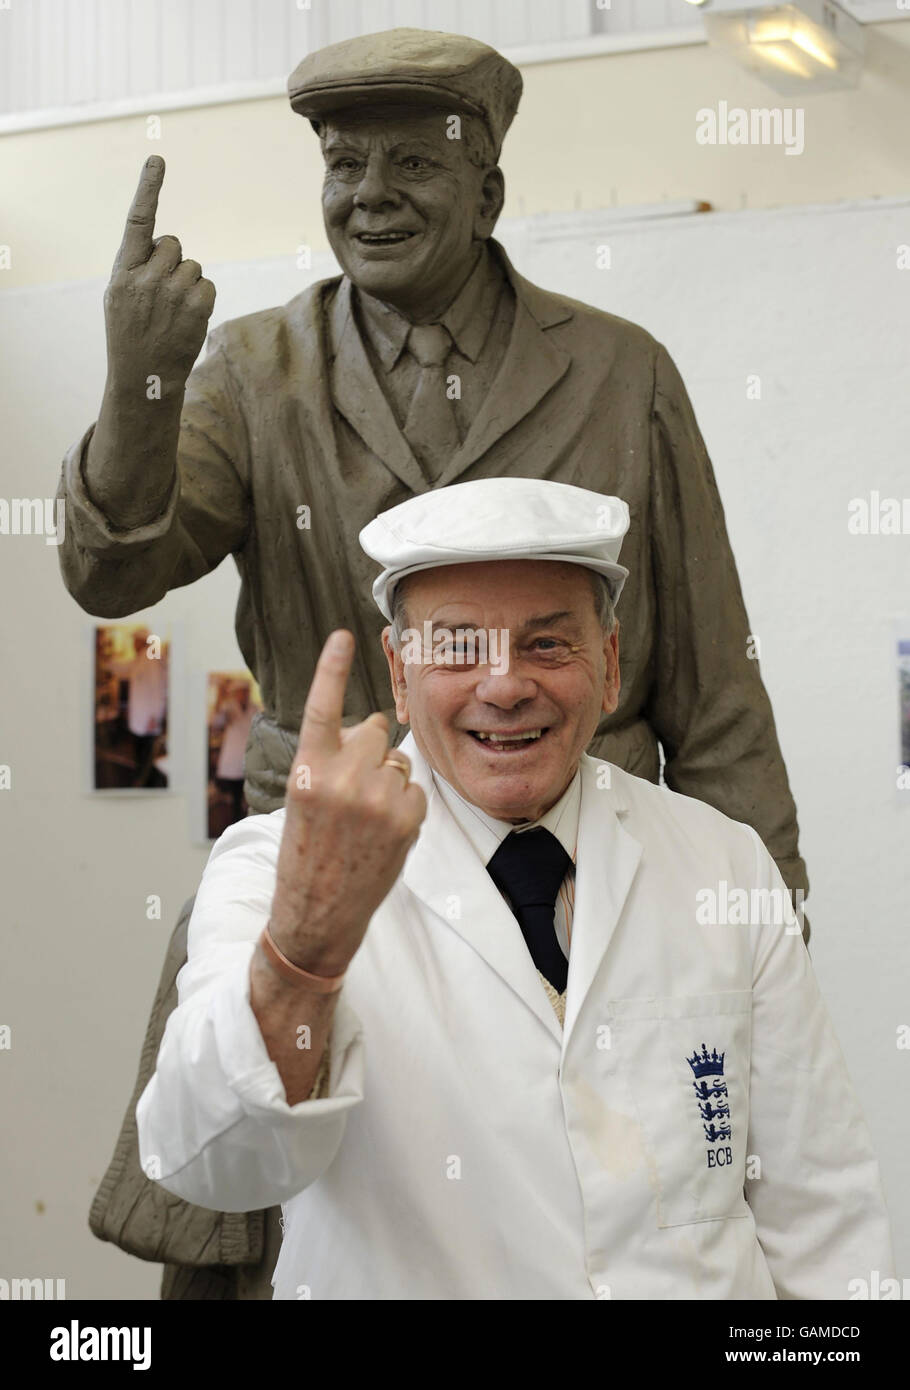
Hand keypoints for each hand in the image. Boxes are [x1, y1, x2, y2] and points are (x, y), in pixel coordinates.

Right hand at [103, 156, 215, 389]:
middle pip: (173, 244)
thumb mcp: (120, 296)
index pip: (138, 222)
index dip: (148, 189)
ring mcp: (172, 292)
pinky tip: (187, 318)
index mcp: (122, 270)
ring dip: (187, 284)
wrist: (143, 377)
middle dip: (171, 262)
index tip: (157, 160)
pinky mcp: (197, 306)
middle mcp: (146, 277)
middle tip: (161, 294)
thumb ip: (138, 265)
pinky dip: (201, 298)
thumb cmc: (131, 332)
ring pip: (192, 266)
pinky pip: (207, 284)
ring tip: (172, 311)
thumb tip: (169, 246)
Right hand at [269, 630, 425, 976]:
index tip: (344, 634)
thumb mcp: (303, 799)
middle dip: (371, 749)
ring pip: (399, 761)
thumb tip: (370, 731)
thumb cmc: (307, 852)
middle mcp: (341, 777)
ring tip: (366, 818)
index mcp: (307, 768)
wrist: (317, 912)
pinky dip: (406, 807)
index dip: (331, 667)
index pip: (321, 705)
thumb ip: (331, 758)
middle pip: (374, 730)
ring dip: (389, 780)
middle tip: (354, 789)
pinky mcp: (406, 818)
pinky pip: (416, 790)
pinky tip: (384, 833)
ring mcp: (376, 798)